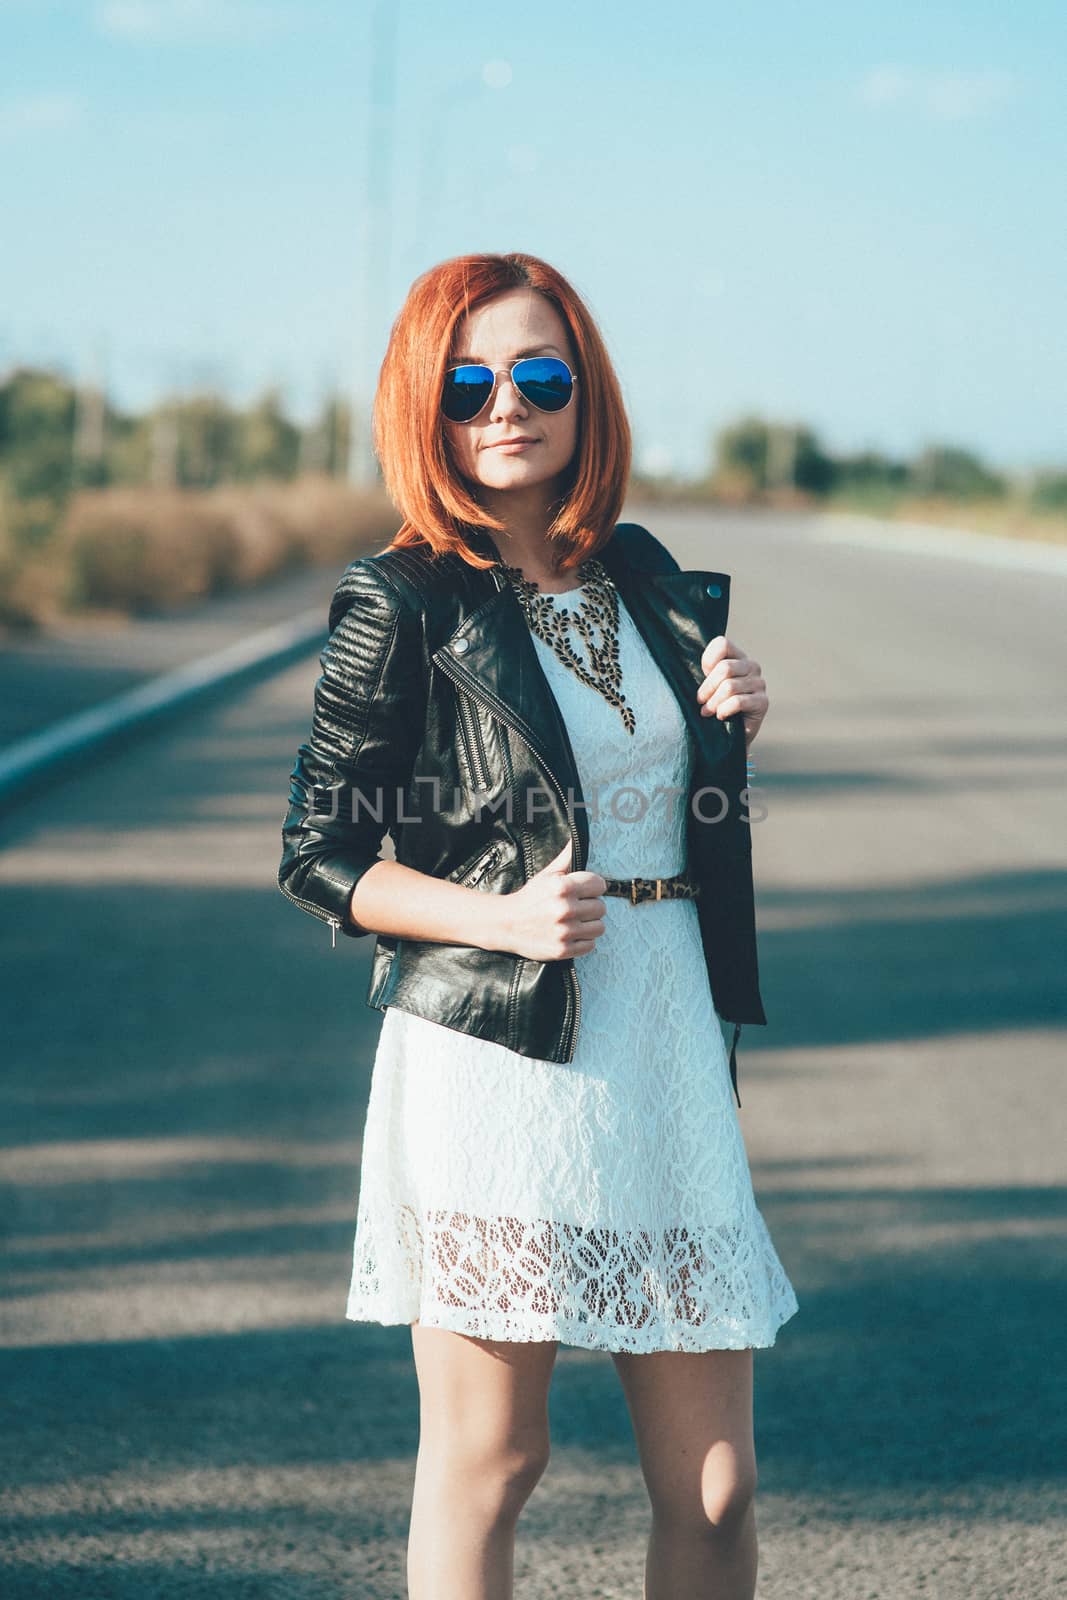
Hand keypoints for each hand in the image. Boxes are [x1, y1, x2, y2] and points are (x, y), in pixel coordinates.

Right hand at [492, 839, 607, 961]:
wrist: (506, 924)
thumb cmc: (530, 898)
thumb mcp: (547, 875)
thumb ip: (566, 858)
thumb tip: (576, 838)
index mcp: (562, 887)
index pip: (599, 885)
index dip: (592, 887)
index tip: (583, 892)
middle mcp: (564, 909)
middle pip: (601, 907)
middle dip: (590, 906)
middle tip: (576, 907)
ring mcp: (564, 931)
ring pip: (599, 927)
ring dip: (590, 924)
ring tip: (575, 921)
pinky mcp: (563, 950)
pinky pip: (591, 944)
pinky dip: (584, 940)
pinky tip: (571, 934)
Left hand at [696, 635, 767, 749]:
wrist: (728, 735)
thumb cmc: (713, 706)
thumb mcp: (706, 685)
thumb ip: (704, 672)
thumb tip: (685, 663)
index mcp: (737, 657)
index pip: (722, 644)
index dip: (707, 660)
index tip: (701, 676)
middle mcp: (751, 666)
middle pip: (725, 668)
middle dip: (708, 687)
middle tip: (700, 701)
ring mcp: (759, 683)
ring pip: (730, 686)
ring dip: (713, 702)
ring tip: (707, 712)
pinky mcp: (763, 702)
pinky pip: (738, 701)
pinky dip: (724, 710)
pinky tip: (721, 716)